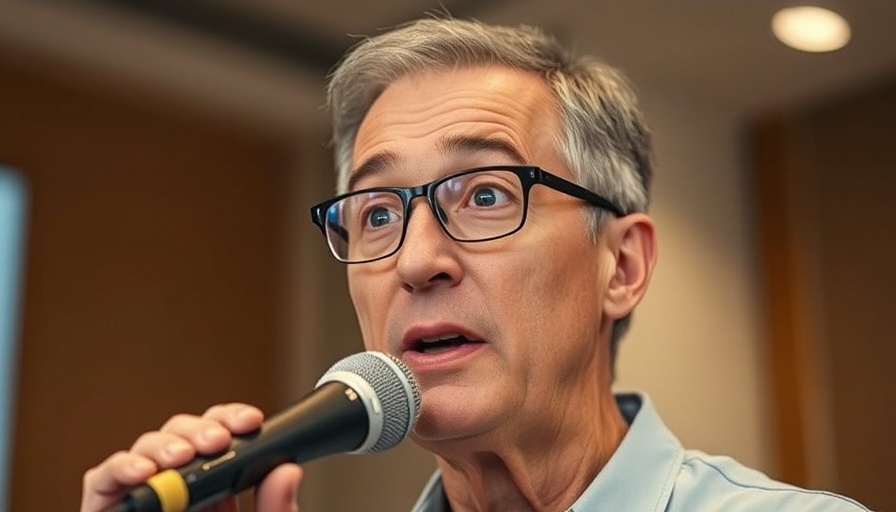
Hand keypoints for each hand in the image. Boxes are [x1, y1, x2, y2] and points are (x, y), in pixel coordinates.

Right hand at [80, 403, 302, 511]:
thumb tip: (287, 470)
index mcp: (218, 495)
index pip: (222, 439)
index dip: (231, 420)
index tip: (251, 420)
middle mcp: (181, 495)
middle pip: (181, 437)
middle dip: (198, 430)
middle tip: (218, 441)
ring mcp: (146, 503)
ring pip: (144, 451)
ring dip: (163, 445)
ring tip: (182, 457)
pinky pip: (102, 482)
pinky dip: (120, 469)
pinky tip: (142, 473)